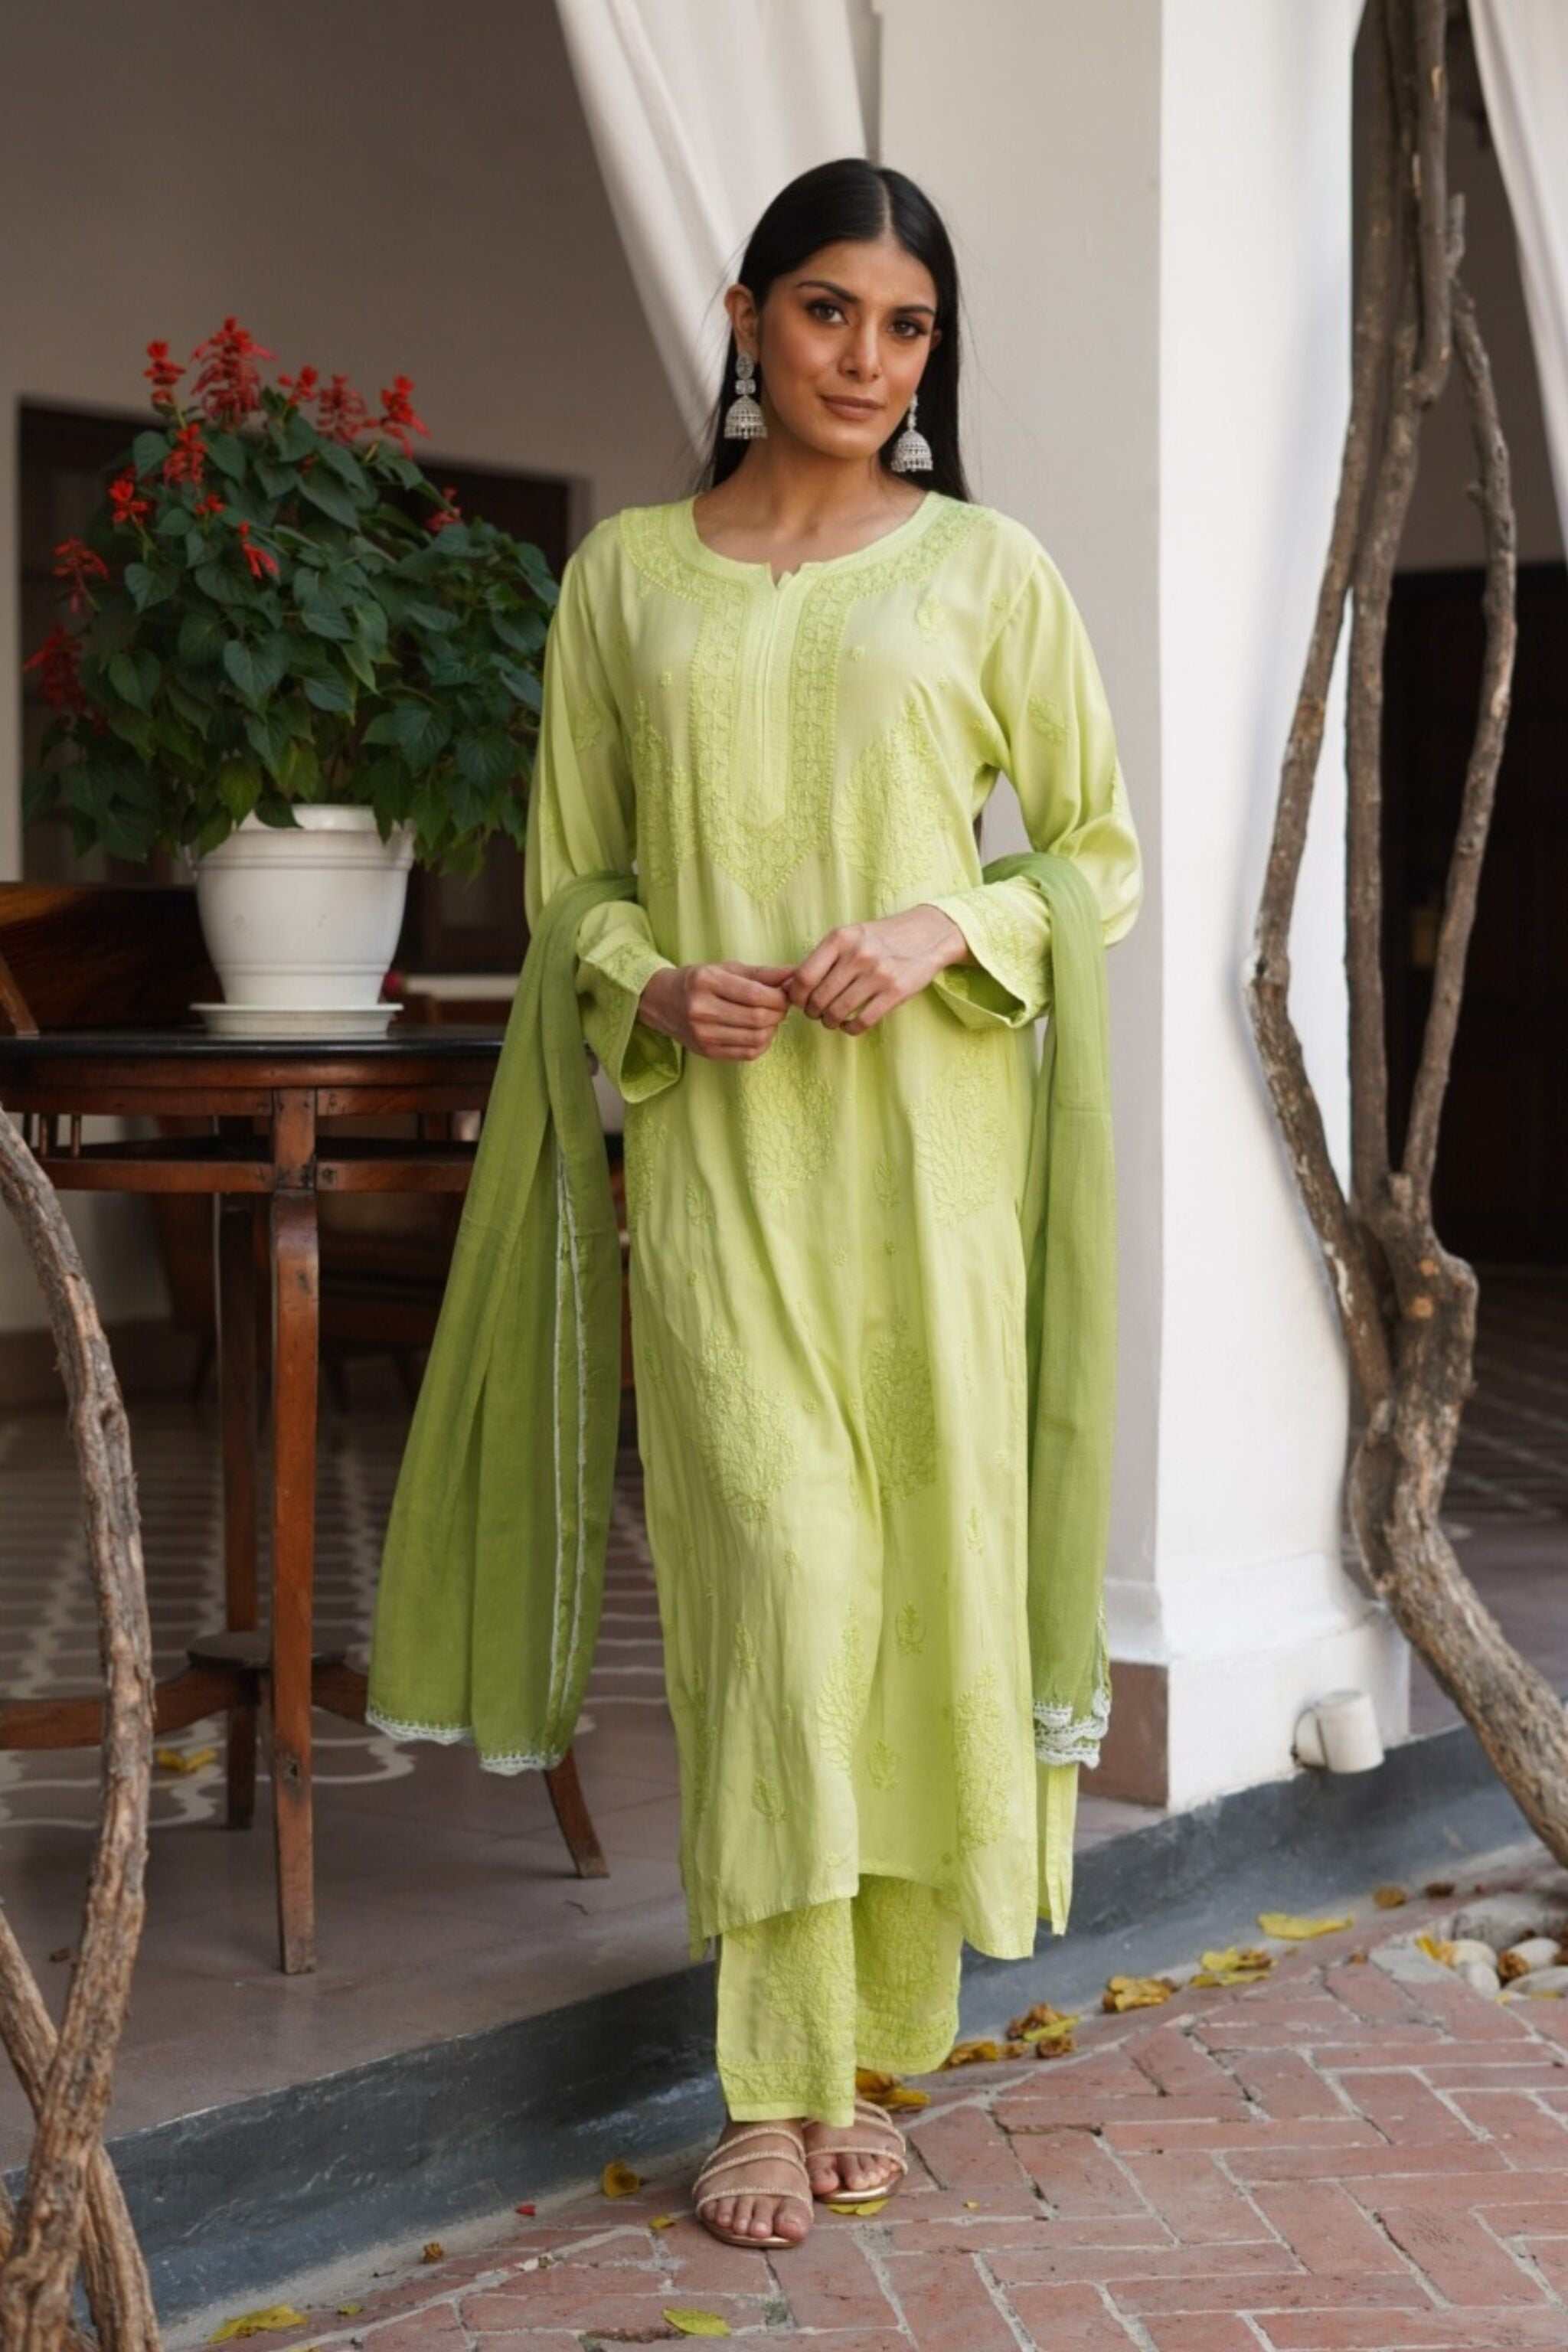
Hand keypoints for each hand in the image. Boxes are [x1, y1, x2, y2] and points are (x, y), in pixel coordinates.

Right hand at [638, 961, 794, 1059]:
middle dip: (779, 1013)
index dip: (780, 997)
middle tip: (780, 1006)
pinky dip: (762, 1043)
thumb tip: (796, 974)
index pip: (756, 995)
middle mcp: (701, 1010)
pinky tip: (760, 1032)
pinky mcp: (707, 1052)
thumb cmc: (699, 981)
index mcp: (706, 982)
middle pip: (758, 1018)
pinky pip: (748, 1053)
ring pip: (756, 1038)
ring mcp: (703, 1034)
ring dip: (773, 1029)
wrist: (662, 1001)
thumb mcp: (727, 969)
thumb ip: (763, 973)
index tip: (784, 994)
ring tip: (770, 1018)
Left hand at [786, 904, 967, 1032]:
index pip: (803, 976)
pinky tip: (850, 1025)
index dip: (796, 996)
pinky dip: (850, 1029)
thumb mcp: (849, 937)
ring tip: (832, 1019)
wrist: (926, 934)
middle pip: (818, 998)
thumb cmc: (879, 939)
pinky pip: (862, 1021)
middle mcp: (857, 954)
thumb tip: (784, 987)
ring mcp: (878, 973)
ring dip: (829, 1022)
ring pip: (837, 1012)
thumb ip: (819, 959)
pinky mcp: (896, 991)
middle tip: (816, 1013)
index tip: (800, 1001)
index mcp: (840, 938)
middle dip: (812, 1012)